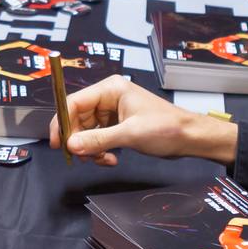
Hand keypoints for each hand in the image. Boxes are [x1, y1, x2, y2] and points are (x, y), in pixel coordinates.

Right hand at [49, 74, 237, 166]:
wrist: (189, 138)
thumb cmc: (167, 128)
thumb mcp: (130, 135)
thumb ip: (98, 140)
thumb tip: (71, 145)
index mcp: (110, 89)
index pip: (74, 102)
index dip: (62, 122)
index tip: (58, 143)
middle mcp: (108, 98)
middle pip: (77, 118)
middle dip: (78, 140)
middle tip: (82, 157)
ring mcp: (112, 112)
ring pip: (86, 131)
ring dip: (90, 149)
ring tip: (103, 159)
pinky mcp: (117, 125)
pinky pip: (97, 138)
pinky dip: (99, 151)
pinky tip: (110, 159)